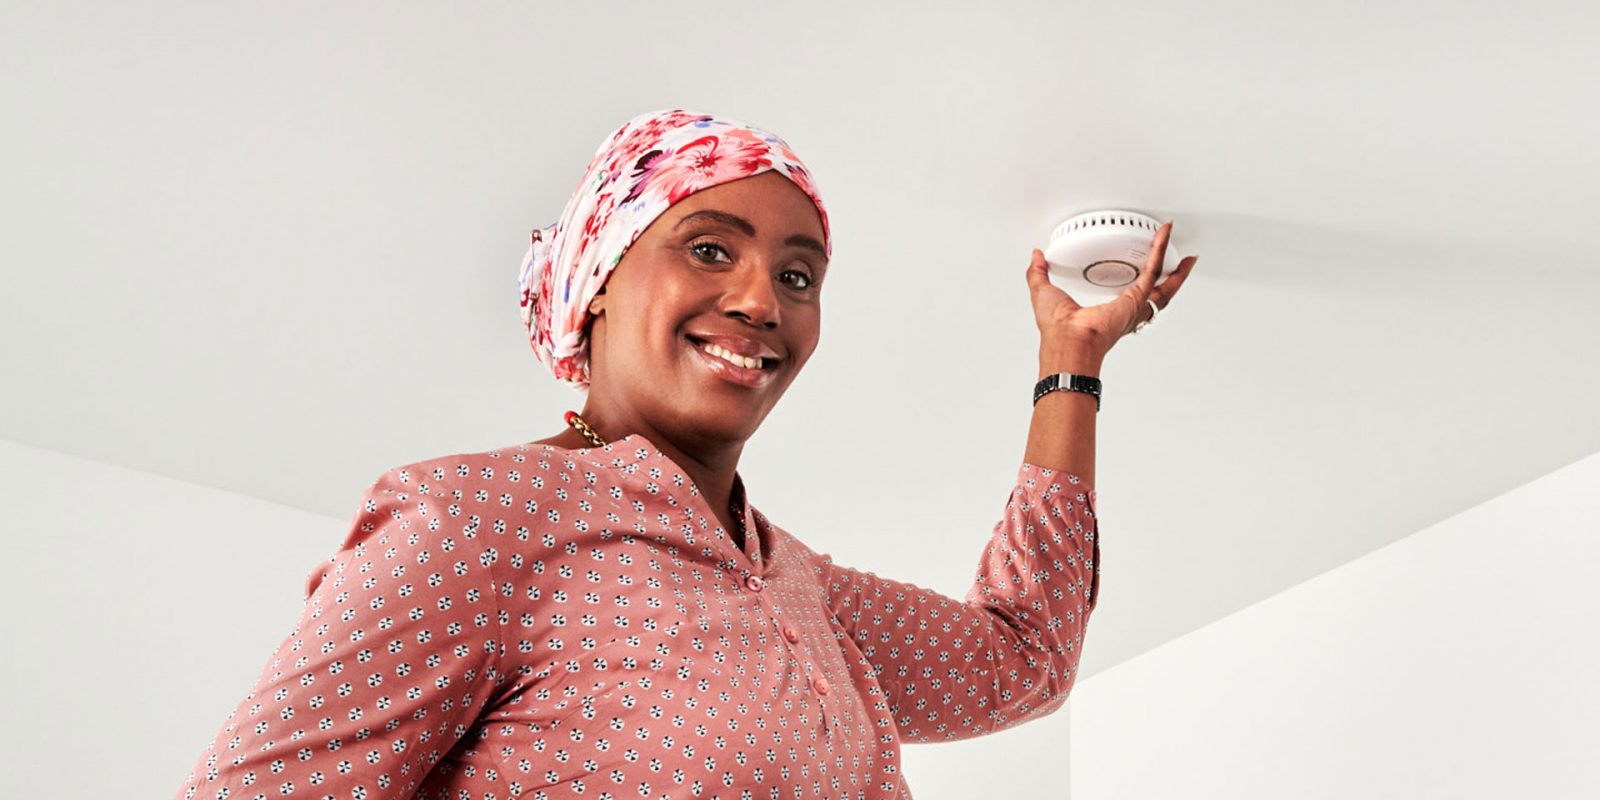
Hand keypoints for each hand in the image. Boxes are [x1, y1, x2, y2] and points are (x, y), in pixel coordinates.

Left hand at [1025, 221, 1196, 359]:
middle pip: (1155, 292)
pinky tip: (1163, 236)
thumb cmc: (1058, 329)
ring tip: (1178, 246)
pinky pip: (1152, 270)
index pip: (1129, 296)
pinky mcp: (1136, 298)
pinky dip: (1159, 250)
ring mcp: (1133, 306)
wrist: (1067, 340)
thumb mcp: (1043, 292)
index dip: (1138, 283)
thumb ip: (1039, 273)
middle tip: (1178, 262)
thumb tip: (1036, 257)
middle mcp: (1125, 312)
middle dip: (1169, 277)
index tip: (1143, 270)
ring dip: (1172, 263)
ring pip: (1161, 281)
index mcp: (1107, 313)